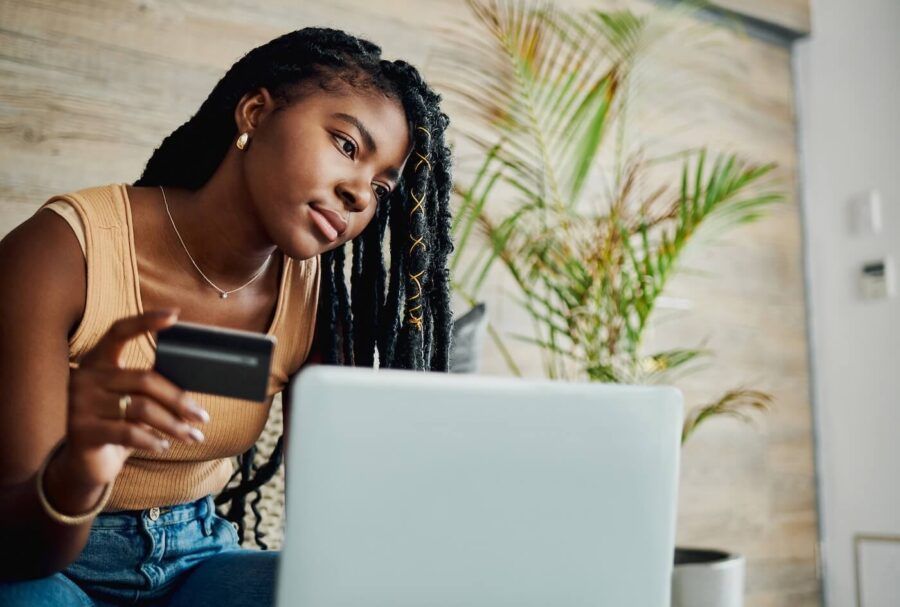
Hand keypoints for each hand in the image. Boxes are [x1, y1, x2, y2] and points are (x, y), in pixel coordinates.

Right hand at [58, 309, 209, 487]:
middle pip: (144, 380)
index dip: (145, 321)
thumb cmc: (117, 425)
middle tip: (202, 417)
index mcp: (98, 360)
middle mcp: (85, 377)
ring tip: (193, 436)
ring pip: (141, 409)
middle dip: (179, 400)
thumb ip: (149, 386)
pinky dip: (152, 440)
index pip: (119, 331)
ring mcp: (80, 403)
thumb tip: (191, 388)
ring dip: (173, 425)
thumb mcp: (131, 400)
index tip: (174, 315)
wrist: (85, 463)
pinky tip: (164, 445)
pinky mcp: (81, 430)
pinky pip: (128, 432)